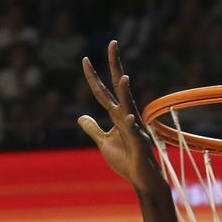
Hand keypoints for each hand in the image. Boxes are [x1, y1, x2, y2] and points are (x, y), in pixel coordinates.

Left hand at [78, 42, 161, 193]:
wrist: (142, 178)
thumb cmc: (126, 159)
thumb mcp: (103, 142)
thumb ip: (92, 129)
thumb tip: (80, 117)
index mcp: (117, 114)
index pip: (102, 91)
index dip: (92, 77)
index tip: (84, 59)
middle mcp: (126, 115)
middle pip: (118, 87)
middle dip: (114, 66)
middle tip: (112, 43)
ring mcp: (134, 128)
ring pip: (128, 106)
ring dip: (124, 92)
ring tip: (122, 77)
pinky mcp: (139, 143)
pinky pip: (134, 132)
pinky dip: (131, 125)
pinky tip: (128, 117)